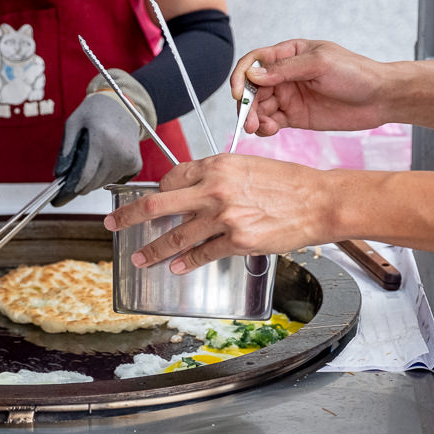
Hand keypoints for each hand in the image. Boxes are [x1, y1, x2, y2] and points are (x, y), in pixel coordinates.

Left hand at [52, 69, 153, 205]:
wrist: (122, 105)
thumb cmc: (95, 112)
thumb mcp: (73, 123)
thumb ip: (65, 149)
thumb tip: (60, 174)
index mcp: (101, 139)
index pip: (85, 175)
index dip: (72, 188)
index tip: (61, 197)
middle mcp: (118, 151)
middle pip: (94, 183)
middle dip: (80, 185)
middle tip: (73, 179)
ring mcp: (129, 159)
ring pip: (103, 183)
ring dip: (93, 180)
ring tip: (92, 162)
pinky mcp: (135, 164)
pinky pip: (115, 180)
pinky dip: (106, 176)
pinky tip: (104, 161)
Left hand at [102, 154, 335, 272]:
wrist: (321, 200)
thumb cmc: (289, 182)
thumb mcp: (247, 166)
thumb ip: (217, 178)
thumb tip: (193, 191)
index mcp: (216, 166)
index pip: (170, 178)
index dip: (157, 192)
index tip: (147, 202)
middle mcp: (214, 189)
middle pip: (155, 204)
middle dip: (127, 217)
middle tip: (112, 225)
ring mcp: (224, 217)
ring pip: (175, 237)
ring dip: (153, 250)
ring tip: (140, 258)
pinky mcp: (238, 240)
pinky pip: (202, 255)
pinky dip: (186, 263)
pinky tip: (176, 267)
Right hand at [231, 39, 387, 136]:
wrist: (380, 98)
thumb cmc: (355, 73)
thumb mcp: (320, 63)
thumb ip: (285, 69)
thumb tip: (253, 74)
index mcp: (289, 54)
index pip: (254, 62)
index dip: (241, 76)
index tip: (238, 93)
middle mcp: (284, 75)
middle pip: (252, 89)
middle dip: (246, 105)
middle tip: (249, 122)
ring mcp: (288, 97)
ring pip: (258, 108)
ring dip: (254, 119)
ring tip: (261, 129)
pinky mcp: (294, 117)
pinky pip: (270, 123)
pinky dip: (264, 129)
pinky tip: (270, 131)